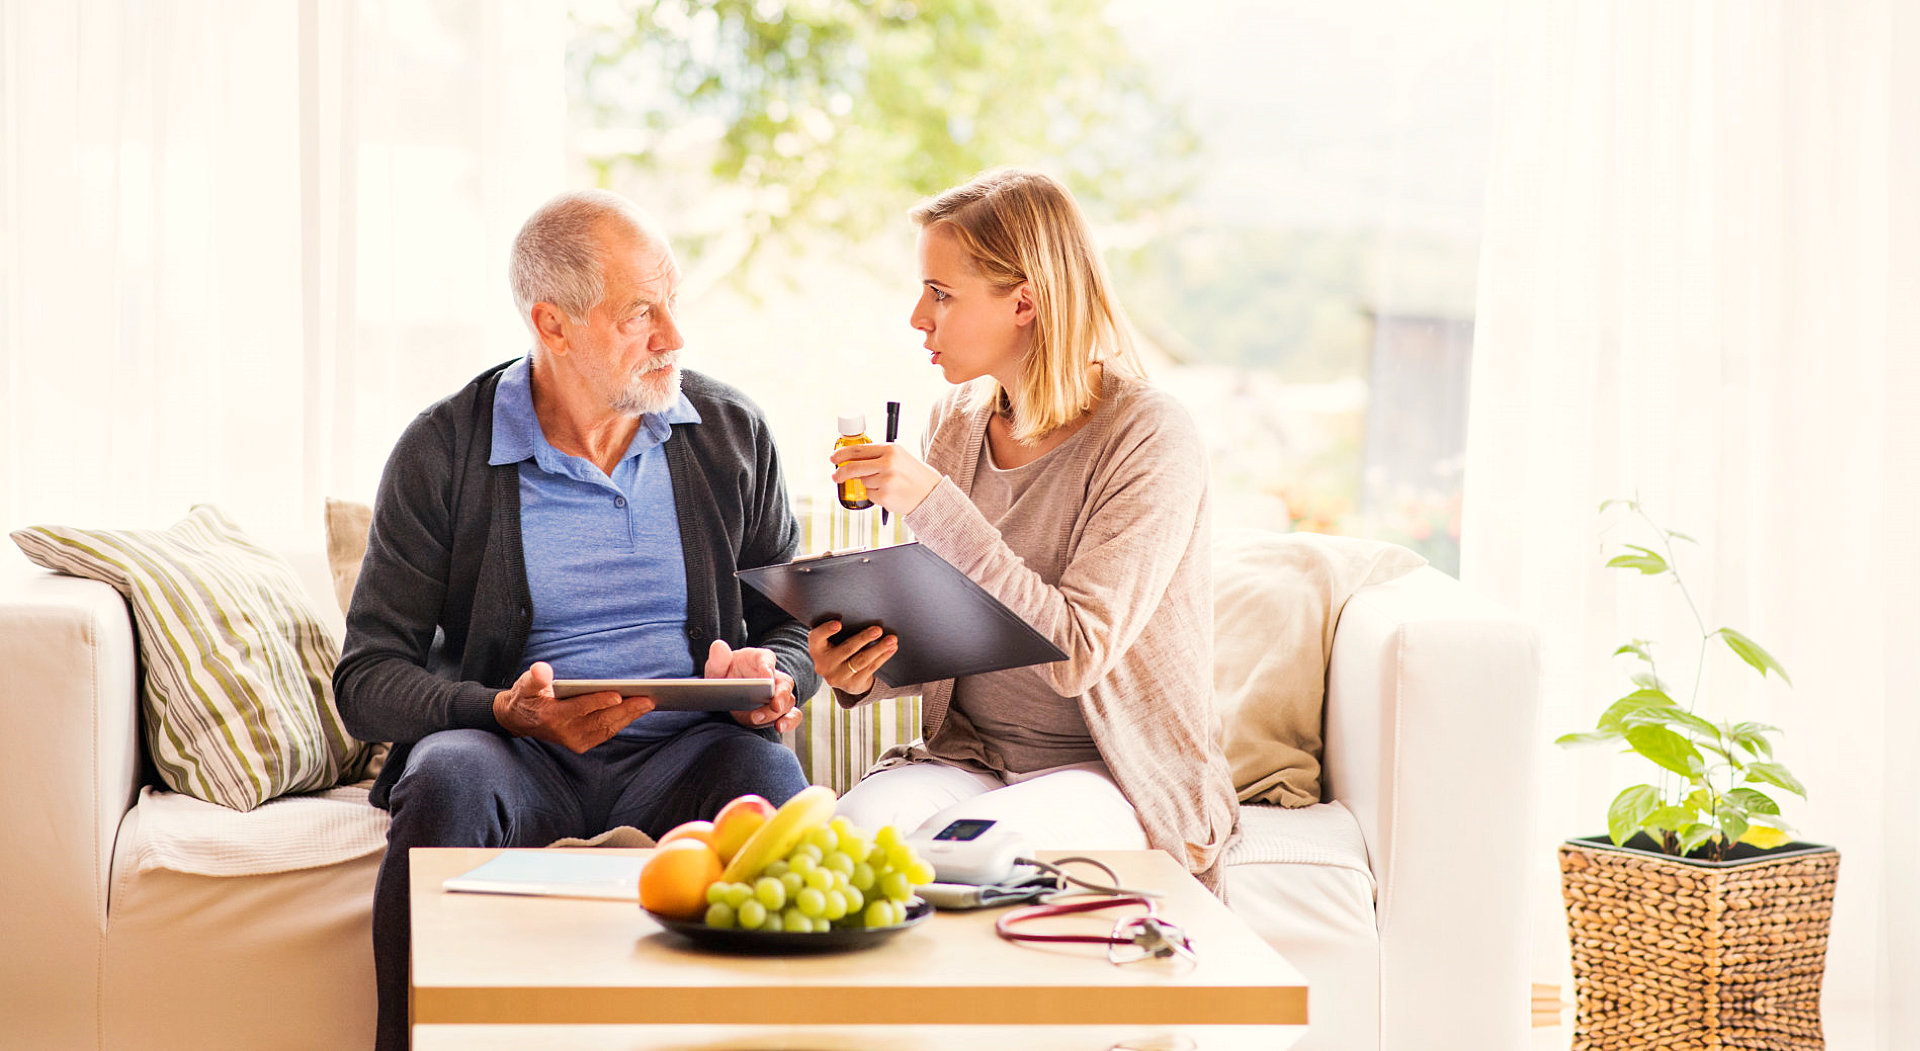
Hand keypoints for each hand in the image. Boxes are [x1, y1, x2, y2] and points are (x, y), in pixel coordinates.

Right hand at [493, 661, 653, 753]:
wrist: (519, 721)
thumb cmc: (527, 696)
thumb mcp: (525, 684)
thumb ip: (535, 678)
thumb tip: (542, 670)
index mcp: (552, 716)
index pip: (580, 708)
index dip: (599, 701)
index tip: (618, 694)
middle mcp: (565, 732)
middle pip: (600, 720)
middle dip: (626, 710)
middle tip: (648, 699)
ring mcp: (575, 740)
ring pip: (607, 728)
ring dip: (629, 716)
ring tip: (649, 703)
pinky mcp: (582, 744)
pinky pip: (606, 732)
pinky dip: (623, 721)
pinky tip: (638, 710)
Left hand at [706, 639, 802, 733]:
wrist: (728, 692)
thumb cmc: (726, 674)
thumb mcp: (718, 666)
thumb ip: (719, 658)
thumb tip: (718, 646)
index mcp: (760, 659)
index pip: (768, 659)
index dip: (768, 667)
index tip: (766, 677)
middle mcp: (774, 676)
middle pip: (784, 684)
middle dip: (780, 695)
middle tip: (773, 705)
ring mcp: (778, 695)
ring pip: (787, 701)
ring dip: (776, 712)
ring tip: (758, 719)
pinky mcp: (778, 712)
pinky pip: (791, 715)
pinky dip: (789, 722)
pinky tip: (779, 727)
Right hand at [807, 620, 898, 696]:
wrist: (841, 676)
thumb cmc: (837, 648)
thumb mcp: (831, 640)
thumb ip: (838, 630)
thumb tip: (863, 613)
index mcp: (816, 649)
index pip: (816, 637)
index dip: (826, 630)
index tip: (838, 624)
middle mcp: (824, 665)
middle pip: (846, 649)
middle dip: (864, 638)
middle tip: (878, 630)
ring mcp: (838, 677)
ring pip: (861, 660)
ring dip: (879, 649)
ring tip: (891, 639)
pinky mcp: (852, 684)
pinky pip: (870, 668)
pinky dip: (883, 657)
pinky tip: (891, 648)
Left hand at [829, 443, 941, 515]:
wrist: (931, 494)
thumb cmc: (913, 475)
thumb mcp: (899, 457)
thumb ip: (878, 456)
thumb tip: (850, 460)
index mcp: (890, 449)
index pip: (859, 450)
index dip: (842, 454)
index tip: (833, 458)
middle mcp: (888, 463)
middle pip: (854, 467)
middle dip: (841, 473)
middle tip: (835, 477)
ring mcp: (886, 480)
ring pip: (863, 482)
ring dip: (868, 484)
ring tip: (887, 484)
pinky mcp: (885, 496)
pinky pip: (869, 495)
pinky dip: (875, 495)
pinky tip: (889, 493)